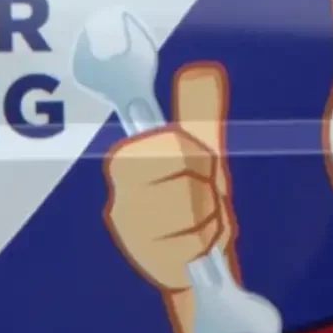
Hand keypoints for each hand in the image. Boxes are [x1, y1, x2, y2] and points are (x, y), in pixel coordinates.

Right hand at [102, 60, 235, 292]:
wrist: (190, 257)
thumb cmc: (193, 197)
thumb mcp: (197, 151)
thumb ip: (196, 112)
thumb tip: (202, 71)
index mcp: (127, 160)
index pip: (173, 148)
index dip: (197, 156)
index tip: (198, 163)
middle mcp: (121, 193)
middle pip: (188, 182)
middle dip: (208, 188)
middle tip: (203, 194)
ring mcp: (132, 230)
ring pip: (194, 214)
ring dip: (212, 217)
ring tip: (202, 220)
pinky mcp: (147, 261)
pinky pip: (195, 245)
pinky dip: (208, 244)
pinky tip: (198, 245)